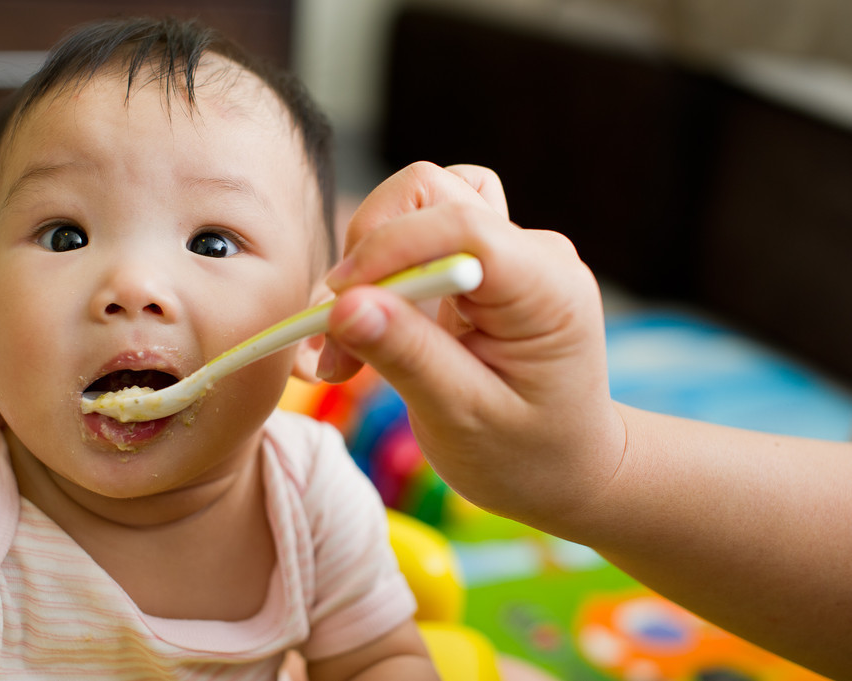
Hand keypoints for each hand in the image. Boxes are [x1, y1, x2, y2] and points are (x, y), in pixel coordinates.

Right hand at [319, 162, 624, 531]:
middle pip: (431, 194)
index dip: (389, 249)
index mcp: (548, 288)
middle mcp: (532, 253)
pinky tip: (367, 331)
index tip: (337, 307)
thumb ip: (407, 356)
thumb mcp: (464, 418)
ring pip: (417, 206)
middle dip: (369, 256)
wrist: (565, 469)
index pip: (463, 223)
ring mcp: (508, 252)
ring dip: (370, 262)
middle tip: (336, 339)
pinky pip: (418, 238)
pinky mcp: (480, 264)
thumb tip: (343, 306)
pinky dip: (381, 275)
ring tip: (347, 342)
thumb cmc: (527, 455)